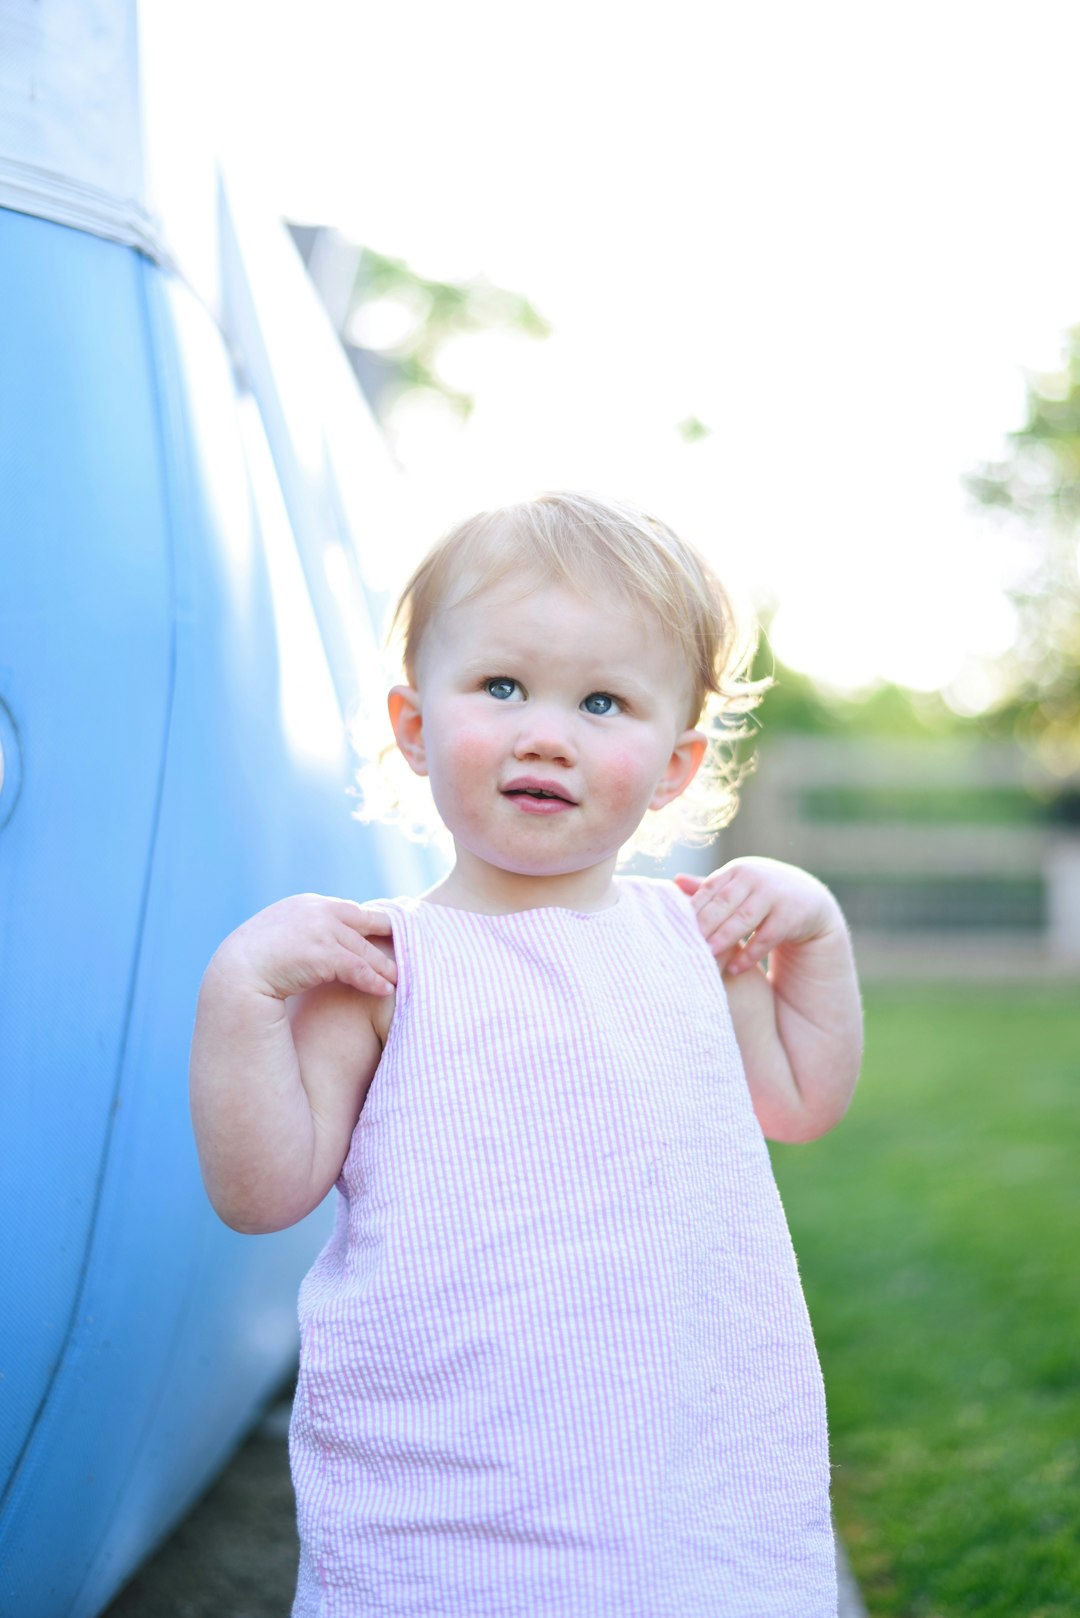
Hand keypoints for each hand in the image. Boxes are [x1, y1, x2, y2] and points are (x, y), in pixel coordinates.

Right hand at [209, 894, 397, 1000]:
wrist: (236, 972)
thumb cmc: (258, 961)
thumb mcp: (284, 936)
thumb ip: (308, 933)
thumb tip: (326, 947)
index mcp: (310, 904)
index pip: (353, 911)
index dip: (376, 925)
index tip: (395, 935)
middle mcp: (318, 910)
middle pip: (368, 923)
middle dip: (392, 938)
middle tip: (414, 950)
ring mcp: (320, 929)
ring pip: (365, 949)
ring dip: (387, 966)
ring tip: (404, 978)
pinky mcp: (322, 952)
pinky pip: (357, 968)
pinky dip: (374, 979)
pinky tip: (386, 990)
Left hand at [675, 857, 842, 975]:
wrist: (808, 899)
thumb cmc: (760, 895)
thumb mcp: (738, 887)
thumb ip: (708, 887)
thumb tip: (675, 880)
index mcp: (736, 871)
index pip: (708, 890)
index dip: (691, 910)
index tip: (673, 930)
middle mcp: (754, 878)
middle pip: (722, 904)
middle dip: (703, 926)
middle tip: (684, 947)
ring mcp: (773, 896)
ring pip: (743, 919)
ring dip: (723, 939)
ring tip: (705, 957)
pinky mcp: (789, 916)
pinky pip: (765, 938)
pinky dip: (749, 954)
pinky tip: (733, 968)